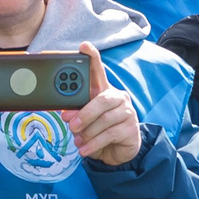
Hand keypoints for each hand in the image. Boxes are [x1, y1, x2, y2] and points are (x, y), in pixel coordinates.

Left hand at [70, 44, 141, 166]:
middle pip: (102, 100)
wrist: (116, 152)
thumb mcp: (85, 121)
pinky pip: (109, 134)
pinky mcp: (131, 128)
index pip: (98, 71)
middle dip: (84, 113)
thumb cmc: (98, 131)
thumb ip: (76, 114)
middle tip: (72, 125)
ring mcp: (127, 112)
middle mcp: (118, 97)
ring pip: (104, 120)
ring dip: (88, 133)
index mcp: (104, 91)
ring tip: (79, 141)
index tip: (84, 46)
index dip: (92, 57)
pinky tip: (85, 149)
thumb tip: (66, 114)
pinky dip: (94, 143)